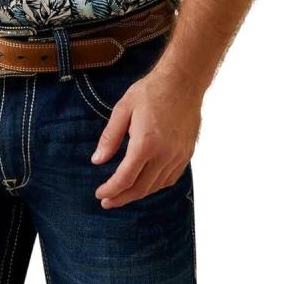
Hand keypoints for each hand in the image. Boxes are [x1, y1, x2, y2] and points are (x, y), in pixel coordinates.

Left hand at [90, 68, 201, 208]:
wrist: (183, 81)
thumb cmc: (150, 91)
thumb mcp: (123, 109)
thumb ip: (110, 137)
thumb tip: (97, 160)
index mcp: (145, 144)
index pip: (125, 178)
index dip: (110, 190)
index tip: (99, 194)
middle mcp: (164, 154)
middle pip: (141, 188)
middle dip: (121, 198)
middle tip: (107, 201)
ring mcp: (178, 156)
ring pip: (156, 186)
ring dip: (138, 193)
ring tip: (124, 194)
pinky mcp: (187, 153)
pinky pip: (171, 178)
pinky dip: (156, 186)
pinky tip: (147, 184)